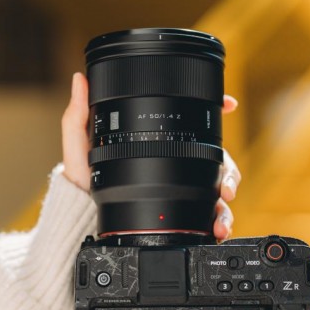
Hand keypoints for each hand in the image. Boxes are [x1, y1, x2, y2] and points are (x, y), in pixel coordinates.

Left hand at [61, 72, 240, 240]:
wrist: (81, 215)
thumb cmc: (83, 177)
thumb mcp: (80, 145)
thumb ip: (80, 114)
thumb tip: (81, 79)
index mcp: (161, 143)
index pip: (195, 122)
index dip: (217, 110)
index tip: (229, 105)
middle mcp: (178, 165)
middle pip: (217, 160)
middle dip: (228, 171)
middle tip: (225, 184)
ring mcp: (183, 190)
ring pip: (217, 190)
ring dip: (225, 203)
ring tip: (220, 215)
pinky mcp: (183, 215)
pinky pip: (207, 217)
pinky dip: (218, 223)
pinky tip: (216, 231)